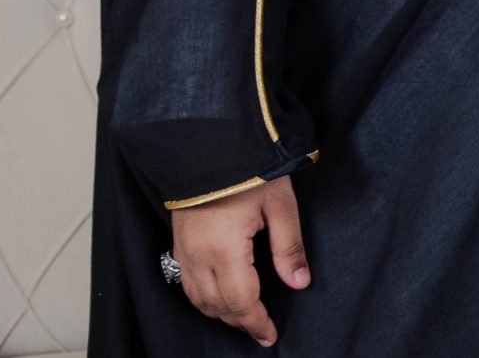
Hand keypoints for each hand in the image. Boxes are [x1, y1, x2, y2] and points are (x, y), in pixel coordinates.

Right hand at [168, 176, 307, 346]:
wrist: (207, 143)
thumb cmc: (248, 169)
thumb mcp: (279, 204)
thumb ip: (289, 246)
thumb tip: (299, 282)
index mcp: (224, 250)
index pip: (241, 301)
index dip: (256, 322)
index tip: (270, 334)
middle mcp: (198, 257)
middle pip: (218, 306)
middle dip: (241, 322)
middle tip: (262, 331)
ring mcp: (183, 251)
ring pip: (199, 300)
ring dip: (221, 314)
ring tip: (245, 318)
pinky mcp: (178, 243)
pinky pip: (187, 285)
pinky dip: (204, 299)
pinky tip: (219, 298)